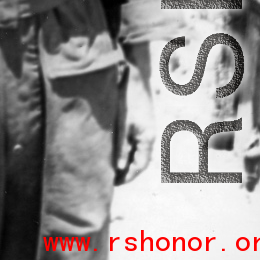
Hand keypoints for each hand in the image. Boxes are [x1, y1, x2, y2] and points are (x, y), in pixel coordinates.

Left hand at [115, 42, 154, 184]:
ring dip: (125, 161)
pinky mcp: (140, 122)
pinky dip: (126, 150)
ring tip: (110, 169)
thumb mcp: (122, 123)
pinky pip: (134, 142)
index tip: (114, 185)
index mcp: (147, 138)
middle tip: (110, 180)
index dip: (127, 177)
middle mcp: (149, 136)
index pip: (140, 166)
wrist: (134, 74)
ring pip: (136, 152)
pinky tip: (113, 151)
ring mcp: (145, 129)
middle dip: (126, 172)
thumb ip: (121, 146)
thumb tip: (119, 168)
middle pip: (139, 161)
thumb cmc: (128, 98)